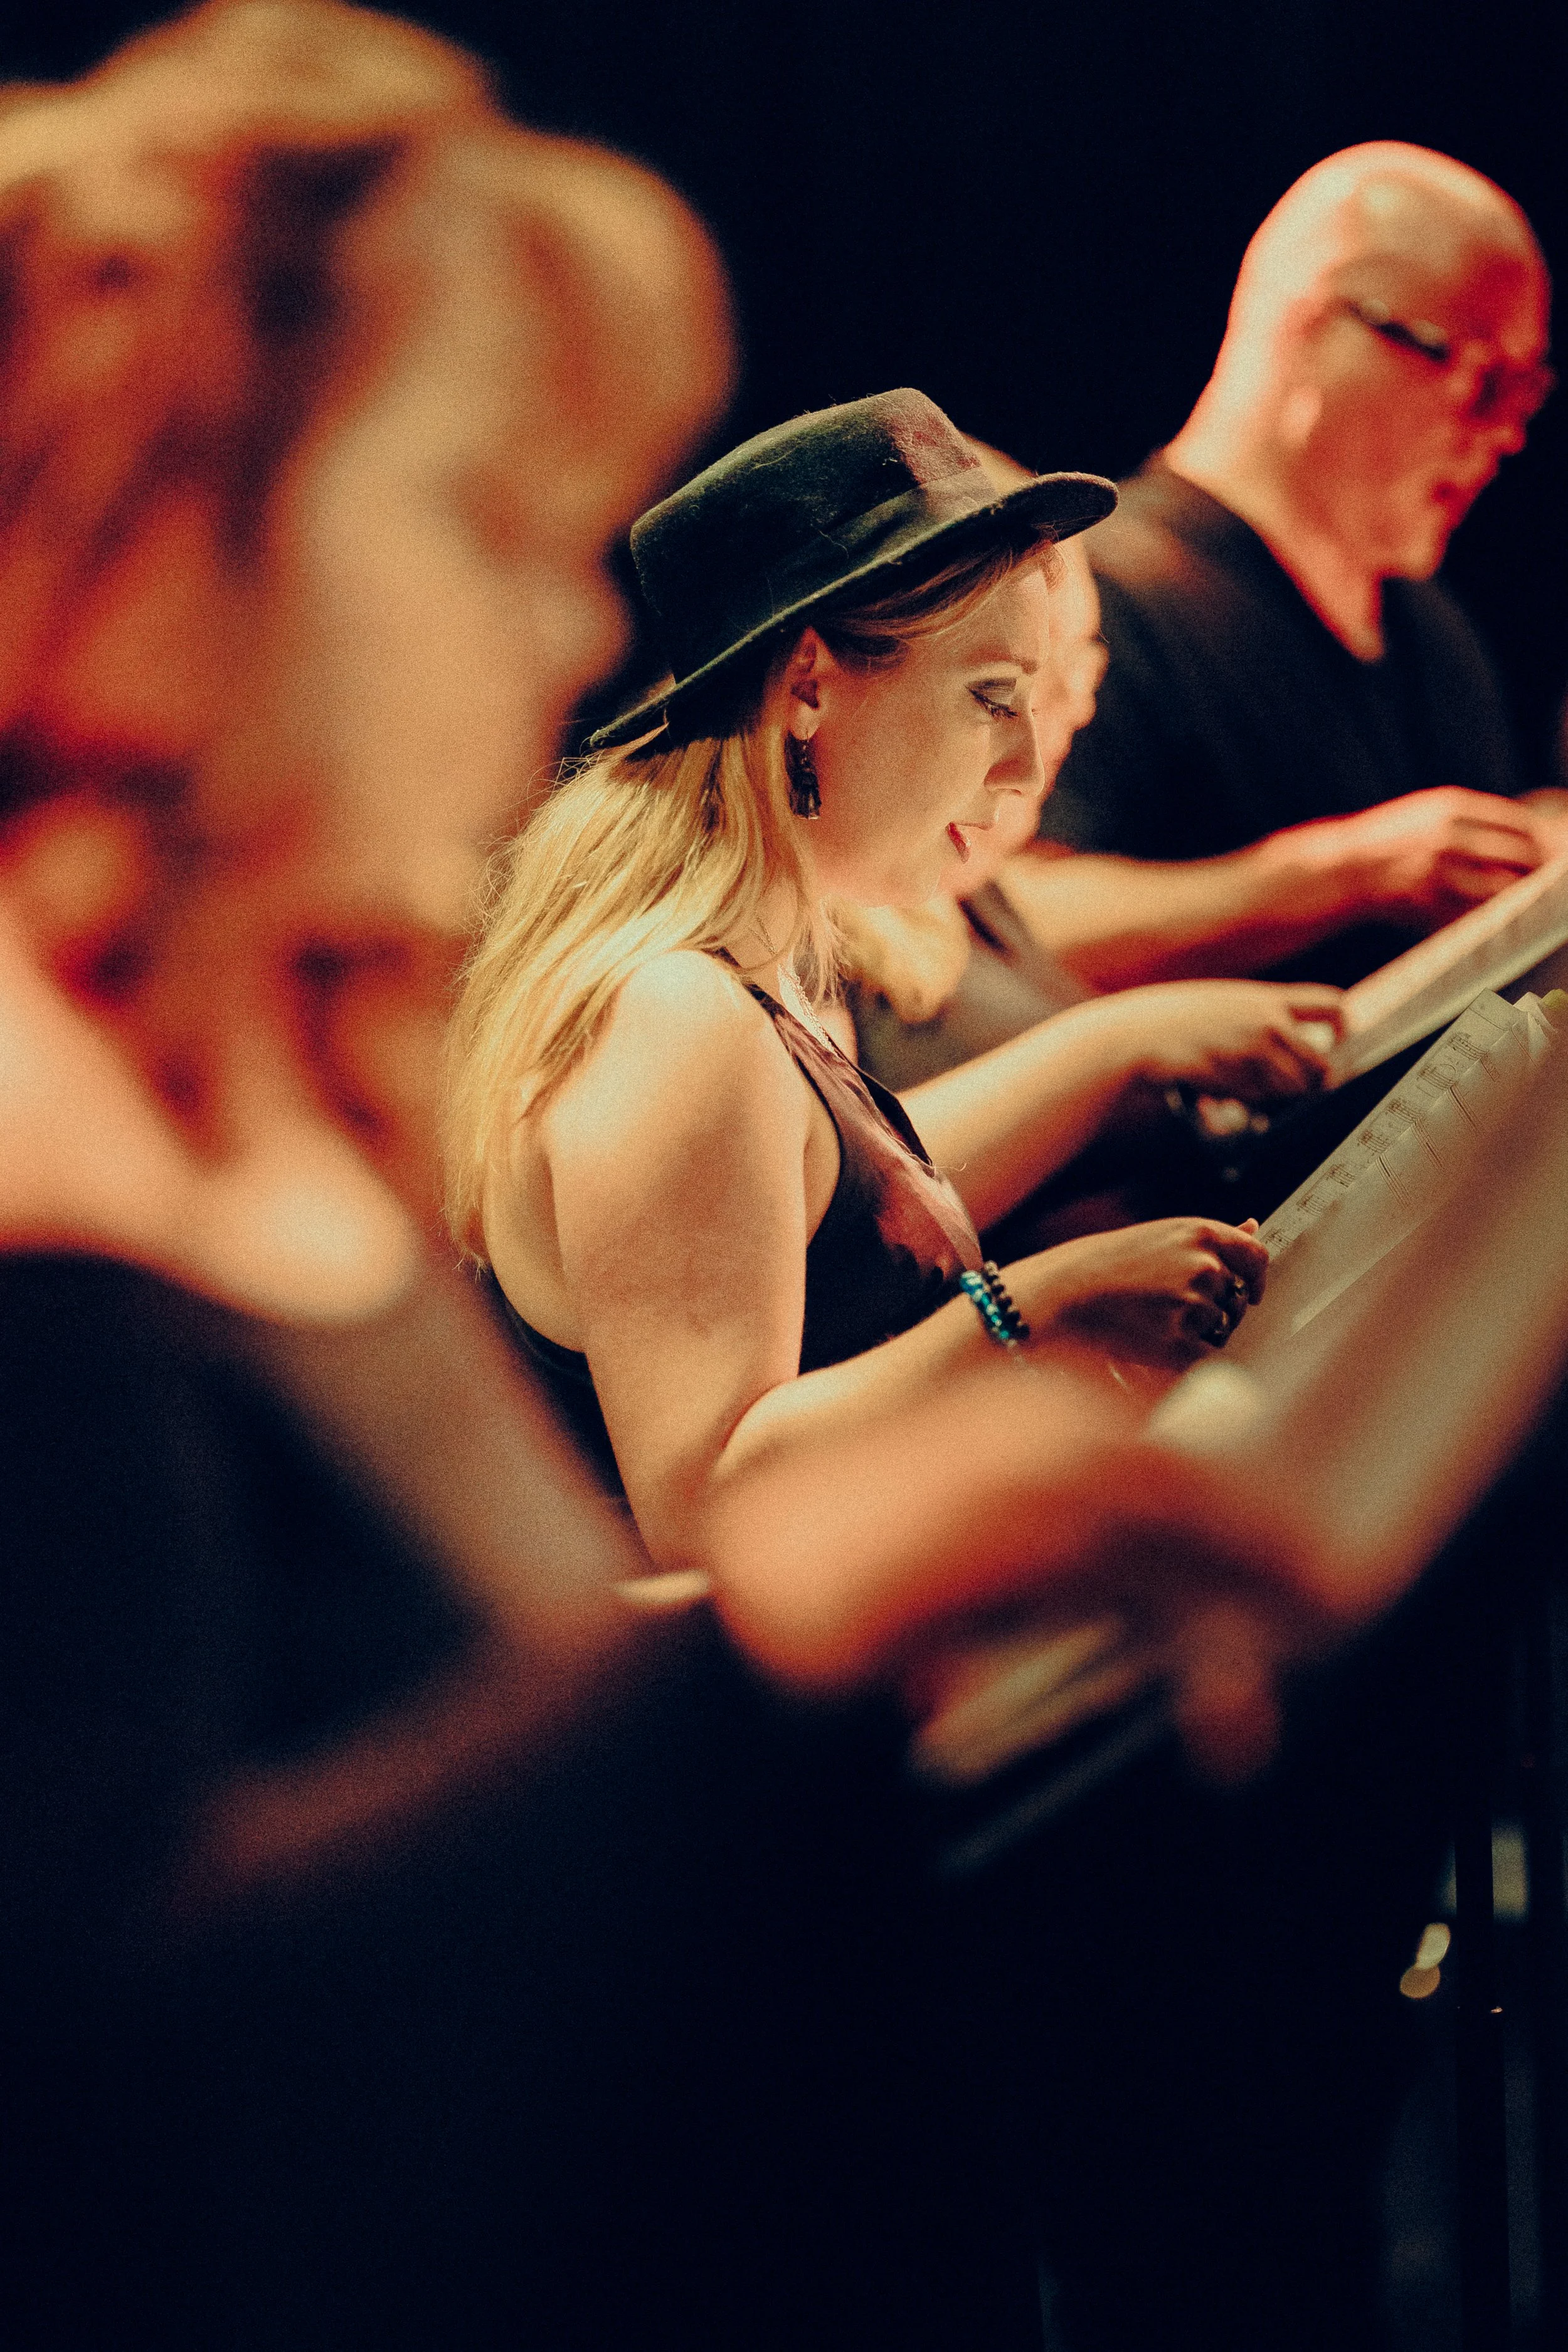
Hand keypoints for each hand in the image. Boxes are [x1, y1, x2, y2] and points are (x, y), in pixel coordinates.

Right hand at [1016, 1216, 1269, 1369]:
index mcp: (1203, 1234)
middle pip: (1239, 1300)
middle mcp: (1206, 1267)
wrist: (1063, 1293)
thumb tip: (1254, 1226)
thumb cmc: (1105, 1263)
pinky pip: (1203, 1356)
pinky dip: (1184, 1356)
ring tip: (1155, 1322)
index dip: (1257, 1278)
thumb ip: (1210, 1239)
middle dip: (1218, 1309)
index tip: (1251, 1292)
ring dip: (1199, 1332)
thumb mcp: (1162, 1236)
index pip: (1257, 1257)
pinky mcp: (1181, 1343)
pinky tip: (1153, 1342)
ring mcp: (1195, 1306)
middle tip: (1175, 1310)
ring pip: (1221, 1329)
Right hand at [1122, 979, 1344, 1100]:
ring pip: (1293, 1089)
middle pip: (1320, 1063)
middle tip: (1292, 1086)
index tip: (1336, 1040)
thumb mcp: (1224, 1003)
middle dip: (1311, 1080)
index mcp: (1267, 998)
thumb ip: (1259, 1018)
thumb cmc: (1174, 1020)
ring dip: (1278, 1096)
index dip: (1342, 1027)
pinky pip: (1262, 1102)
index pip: (1332, 1006)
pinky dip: (1252, 1104)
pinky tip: (1226, 1092)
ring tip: (1246, 1087)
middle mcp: (1269, 1023)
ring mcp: (1254, 1052)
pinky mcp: (1238, 1079)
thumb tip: (1291, 1045)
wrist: (1138, 1034)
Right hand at [1322, 787, 1543, 929]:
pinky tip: (1492, 920)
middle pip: (1518, 854)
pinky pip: (1471, 914)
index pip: (1517, 821)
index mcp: (1450, 807)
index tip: (1548, 850)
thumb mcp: (1424, 813)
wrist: (1340, 867)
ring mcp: (1437, 870)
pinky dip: (1486, 919)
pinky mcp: (1426, 902)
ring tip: (1526, 903)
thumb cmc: (1387, 840)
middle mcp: (1447, 835)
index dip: (1539, 838)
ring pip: (1500, 888)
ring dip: (1517, 898)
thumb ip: (1465, 818)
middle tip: (1547, 881)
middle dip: (1538, 869)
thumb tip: (1518, 832)